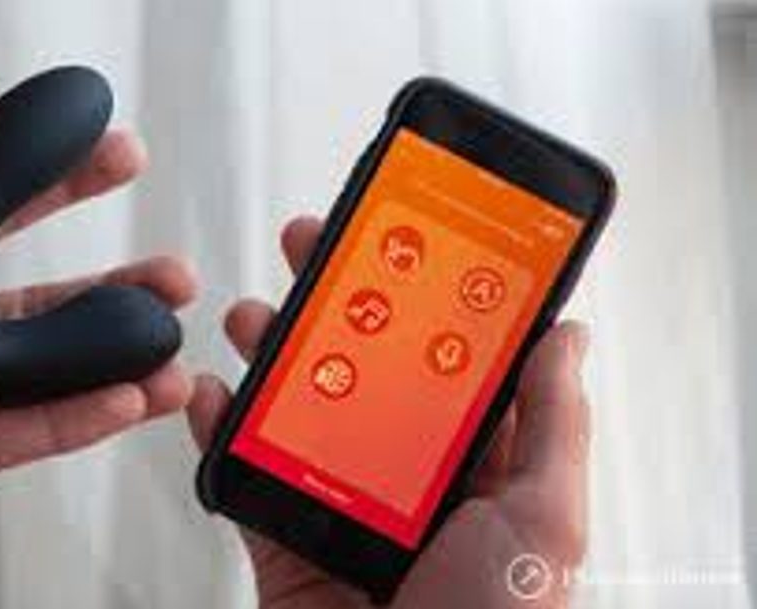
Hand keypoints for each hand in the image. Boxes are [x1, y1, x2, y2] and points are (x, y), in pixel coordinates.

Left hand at [0, 88, 195, 533]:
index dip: (61, 184)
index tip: (117, 157)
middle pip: (32, 304)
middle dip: (110, 287)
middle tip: (172, 272)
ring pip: (31, 378)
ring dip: (107, 362)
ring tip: (168, 343)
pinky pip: (2, 437)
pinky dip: (70, 421)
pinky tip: (125, 397)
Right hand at [188, 217, 589, 608]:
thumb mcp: (544, 520)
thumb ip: (553, 424)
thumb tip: (567, 336)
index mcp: (472, 462)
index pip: (445, 359)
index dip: (421, 295)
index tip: (398, 240)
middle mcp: (402, 473)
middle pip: (360, 366)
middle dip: (331, 302)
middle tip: (310, 247)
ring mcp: (338, 499)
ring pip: (296, 406)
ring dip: (267, 352)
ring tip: (249, 312)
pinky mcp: (283, 534)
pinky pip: (241, 471)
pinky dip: (214, 428)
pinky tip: (207, 391)